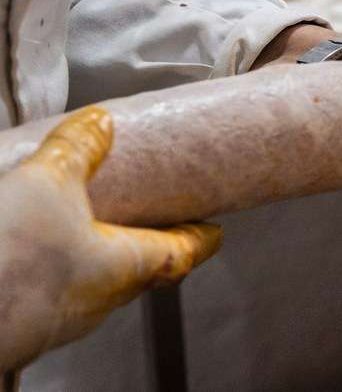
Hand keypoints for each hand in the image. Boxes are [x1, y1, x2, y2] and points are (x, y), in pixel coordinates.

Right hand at [0, 107, 220, 370]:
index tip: (215, 231)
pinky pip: (51, 291)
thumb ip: (78, 150)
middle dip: (147, 243)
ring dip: (97, 255)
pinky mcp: (19, 324)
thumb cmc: (13, 257)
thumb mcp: (48, 182)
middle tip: (153, 219)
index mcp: (127, 267)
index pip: (182, 254)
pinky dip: (55, 266)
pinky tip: (34, 248)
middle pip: (140, 270)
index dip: (200, 239)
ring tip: (90, 225)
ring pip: (93, 284)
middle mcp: (99, 301)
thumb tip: (101, 122)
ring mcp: (57, 320)